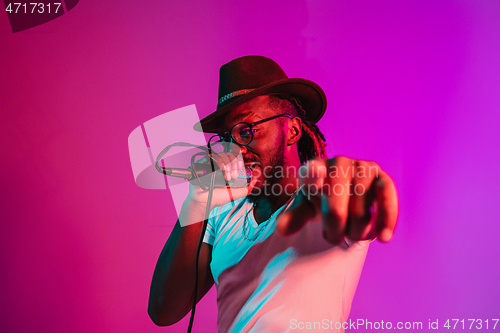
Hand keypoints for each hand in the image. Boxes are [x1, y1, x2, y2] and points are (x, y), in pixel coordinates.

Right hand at [186, 150, 256, 209]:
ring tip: (227, 178)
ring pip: (223, 154)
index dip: (239, 159)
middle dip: (235, 164)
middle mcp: (221, 164)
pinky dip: (220, 162)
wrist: (206, 201)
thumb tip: (256, 178)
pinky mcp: (205, 162)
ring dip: (228, 165)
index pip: (235, 156)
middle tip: (234, 176)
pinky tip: (221, 170)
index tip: (240, 168)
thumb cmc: (219, 197)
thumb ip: (248, 187)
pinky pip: (213, 155)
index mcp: (229, 168)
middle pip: (230, 154)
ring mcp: (212, 162)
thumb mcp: (238, 193)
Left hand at [276, 156, 397, 243]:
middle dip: (335, 230)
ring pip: (361, 209)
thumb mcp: (306, 208)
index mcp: (314, 168)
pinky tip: (383, 238)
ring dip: (357, 231)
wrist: (346, 194)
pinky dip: (387, 219)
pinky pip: (387, 198)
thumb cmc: (321, 200)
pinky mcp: (382, 177)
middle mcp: (338, 162)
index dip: (313, 175)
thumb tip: (280, 229)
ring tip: (352, 235)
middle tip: (333, 238)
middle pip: (336, 207)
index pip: (311, 172)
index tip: (314, 174)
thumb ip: (294, 217)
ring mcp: (362, 167)